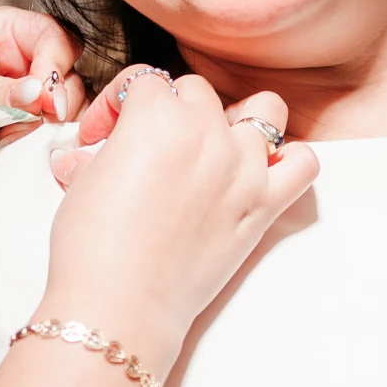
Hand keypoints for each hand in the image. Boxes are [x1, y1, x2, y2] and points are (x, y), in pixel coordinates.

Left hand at [0, 9, 86, 177]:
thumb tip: (48, 95)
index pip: (57, 40)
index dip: (59, 67)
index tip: (45, 100)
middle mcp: (10, 63)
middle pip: (66, 76)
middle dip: (63, 100)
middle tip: (45, 126)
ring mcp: (6, 99)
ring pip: (54, 111)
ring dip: (52, 128)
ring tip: (37, 145)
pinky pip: (31, 138)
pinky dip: (36, 148)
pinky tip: (28, 157)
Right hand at [41, 67, 318, 365]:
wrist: (120, 304)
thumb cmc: (92, 248)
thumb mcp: (83, 184)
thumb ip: (99, 154)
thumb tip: (89, 155)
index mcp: (157, 117)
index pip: (144, 82)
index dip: (117, 106)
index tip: (101, 135)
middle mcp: (207, 133)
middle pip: (197, 93)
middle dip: (169, 112)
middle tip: (146, 151)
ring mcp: (243, 168)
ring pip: (262, 111)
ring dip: (235, 122)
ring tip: (210, 148)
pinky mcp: (263, 206)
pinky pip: (303, 164)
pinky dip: (290, 161)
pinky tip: (262, 172)